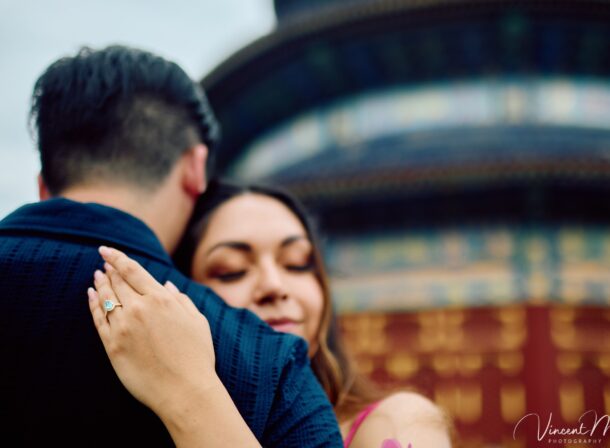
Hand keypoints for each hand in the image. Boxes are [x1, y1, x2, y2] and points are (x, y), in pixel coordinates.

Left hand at [88, 246, 216, 417]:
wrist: (185, 390)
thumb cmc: (197, 356)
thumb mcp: (197, 321)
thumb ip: (180, 299)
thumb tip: (165, 285)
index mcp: (161, 299)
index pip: (133, 270)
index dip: (117, 257)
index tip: (106, 249)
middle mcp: (139, 309)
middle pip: (117, 281)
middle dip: (109, 269)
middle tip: (103, 262)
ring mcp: (123, 327)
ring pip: (105, 298)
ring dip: (100, 284)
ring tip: (96, 275)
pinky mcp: (113, 346)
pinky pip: (98, 320)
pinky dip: (93, 305)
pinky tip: (91, 296)